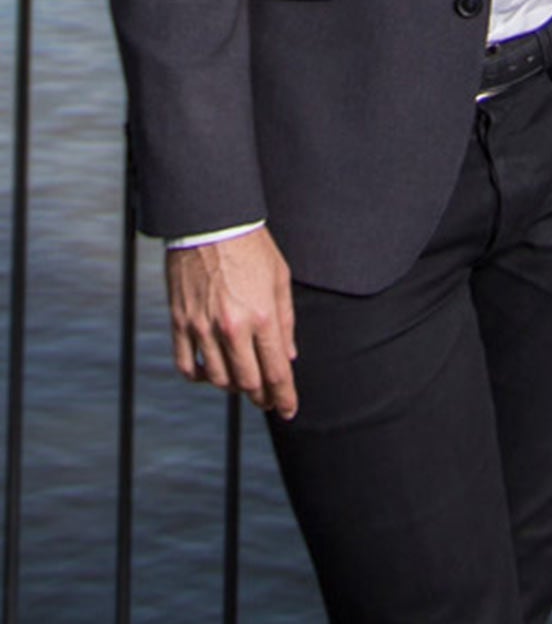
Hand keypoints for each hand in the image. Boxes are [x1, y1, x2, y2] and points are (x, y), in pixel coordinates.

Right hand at [165, 226, 297, 418]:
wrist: (212, 224)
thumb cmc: (253, 248)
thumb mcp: (281, 280)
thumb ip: (286, 321)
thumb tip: (288, 357)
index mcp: (262, 316)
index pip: (275, 371)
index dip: (284, 396)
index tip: (288, 410)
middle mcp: (232, 327)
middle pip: (247, 382)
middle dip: (262, 397)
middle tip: (269, 401)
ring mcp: (202, 328)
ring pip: (218, 378)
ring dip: (233, 387)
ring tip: (244, 383)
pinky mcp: (180, 323)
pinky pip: (186, 365)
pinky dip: (200, 377)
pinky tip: (211, 373)